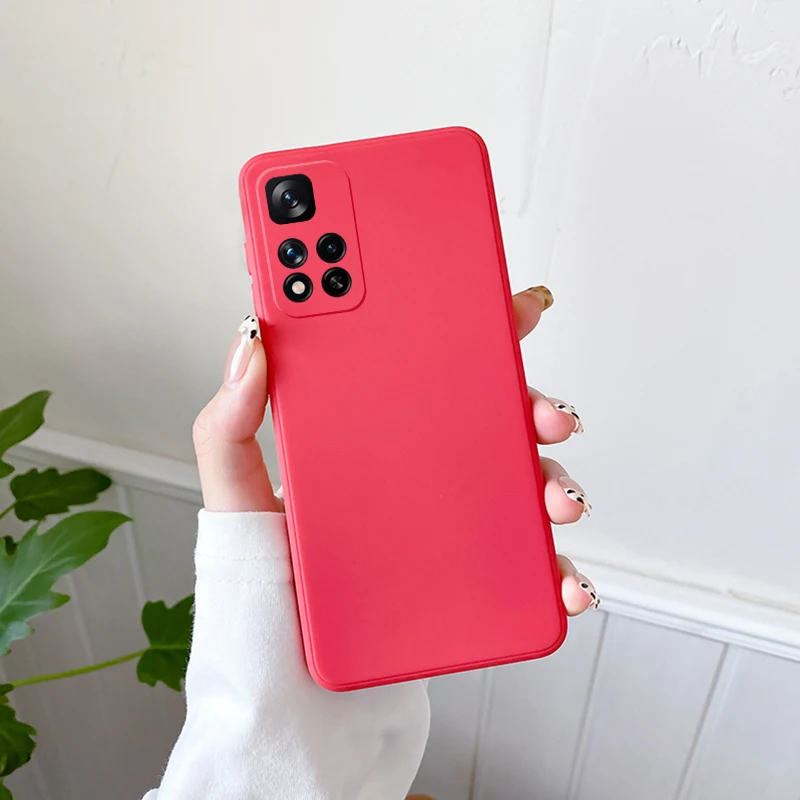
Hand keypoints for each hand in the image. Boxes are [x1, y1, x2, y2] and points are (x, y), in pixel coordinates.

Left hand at [192, 286, 597, 615]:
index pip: (420, 365)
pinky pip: (525, 564)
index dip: (468, 327)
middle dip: (530, 405)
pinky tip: (563, 576)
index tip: (505, 303)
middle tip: (545, 414)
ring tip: (556, 499)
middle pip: (488, 418)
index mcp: (367, 438)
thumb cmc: (262, 593)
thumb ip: (231, 426)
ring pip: (519, 482)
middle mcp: (414, 473)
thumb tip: (251, 340)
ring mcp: (446, 524)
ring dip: (554, 480)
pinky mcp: (466, 578)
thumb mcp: (234, 504)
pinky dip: (558, 567)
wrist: (291, 689)